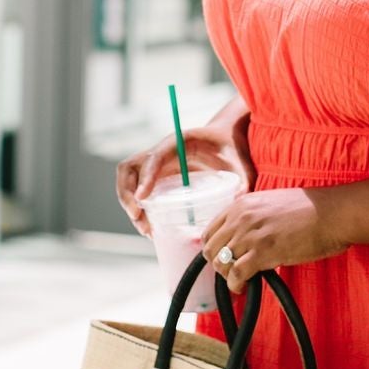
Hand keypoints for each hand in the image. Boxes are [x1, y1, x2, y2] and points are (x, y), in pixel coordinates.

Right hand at [116, 105, 253, 235]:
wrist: (228, 141)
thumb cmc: (232, 151)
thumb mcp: (240, 166)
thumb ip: (241, 184)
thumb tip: (235, 208)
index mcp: (178, 143)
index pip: (154, 157)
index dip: (145, 177)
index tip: (142, 198)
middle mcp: (161, 153)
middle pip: (129, 168)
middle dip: (127, 194)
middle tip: (139, 217)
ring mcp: (156, 165)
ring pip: (128, 180)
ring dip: (128, 203)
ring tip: (145, 228)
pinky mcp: (157, 176)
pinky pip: (137, 189)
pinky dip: (136, 207)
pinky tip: (149, 226)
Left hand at [197, 183, 344, 285]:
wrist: (332, 213)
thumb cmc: (310, 210)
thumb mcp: (271, 203)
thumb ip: (253, 216)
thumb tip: (243, 236)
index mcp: (241, 204)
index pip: (210, 231)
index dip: (215, 249)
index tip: (225, 259)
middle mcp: (241, 218)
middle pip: (211, 250)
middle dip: (219, 265)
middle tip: (233, 273)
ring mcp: (251, 235)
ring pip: (221, 264)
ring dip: (228, 277)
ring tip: (241, 281)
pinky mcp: (263, 252)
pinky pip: (236, 275)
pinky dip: (236, 285)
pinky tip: (245, 287)